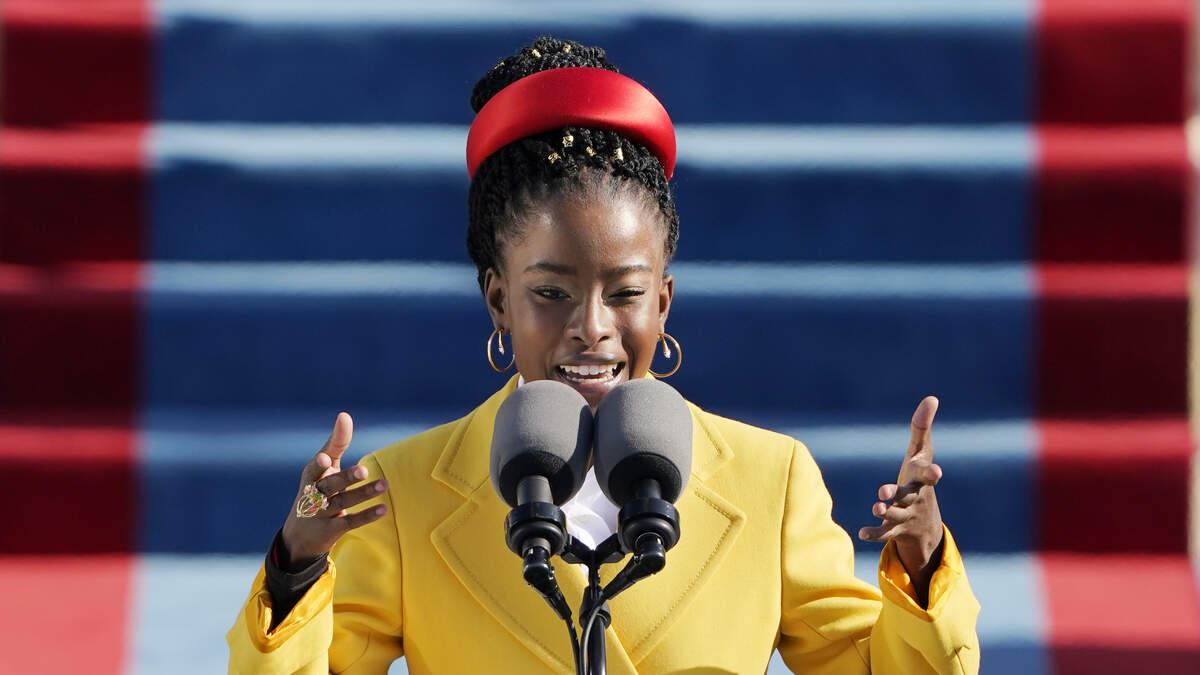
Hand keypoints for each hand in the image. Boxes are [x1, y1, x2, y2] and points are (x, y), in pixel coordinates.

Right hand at [280, 412, 388, 561]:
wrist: (300, 535)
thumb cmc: (316, 489)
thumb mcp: (322, 468)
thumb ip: (335, 443)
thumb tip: (344, 415)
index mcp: (310, 478)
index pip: (313, 469)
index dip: (319, 464)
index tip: (325, 458)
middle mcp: (313, 496)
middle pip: (329, 486)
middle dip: (345, 478)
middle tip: (364, 470)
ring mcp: (322, 515)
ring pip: (343, 503)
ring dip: (364, 494)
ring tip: (384, 484)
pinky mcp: (333, 530)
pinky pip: (350, 522)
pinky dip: (366, 516)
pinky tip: (383, 509)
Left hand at [858, 396, 944, 604]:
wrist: (926, 525)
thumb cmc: (920, 479)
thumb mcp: (921, 453)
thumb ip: (922, 427)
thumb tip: (931, 398)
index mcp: (922, 480)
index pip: (929, 476)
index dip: (932, 474)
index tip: (935, 472)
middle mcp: (916, 498)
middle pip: (909, 496)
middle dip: (898, 494)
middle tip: (882, 491)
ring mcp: (906, 515)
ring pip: (896, 515)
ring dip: (885, 512)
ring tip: (876, 507)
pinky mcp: (895, 529)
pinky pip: (885, 534)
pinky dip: (875, 534)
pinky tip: (861, 533)